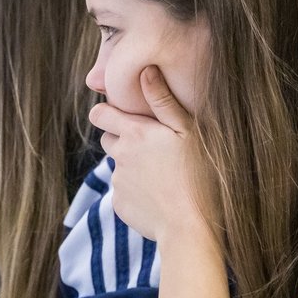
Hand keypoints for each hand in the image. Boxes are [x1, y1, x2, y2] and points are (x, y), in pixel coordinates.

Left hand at [89, 66, 214, 243]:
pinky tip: (160, 196)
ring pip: (119, 167)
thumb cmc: (198, 175)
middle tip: (151, 147)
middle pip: (107, 139)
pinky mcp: (120, 205)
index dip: (106, 112)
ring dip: (133, 167)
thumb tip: (146, 70)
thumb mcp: (188, 132)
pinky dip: (138, 191)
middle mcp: (120, 155)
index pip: (99, 114)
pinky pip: (124, 192)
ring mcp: (118, 182)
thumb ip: (164, 101)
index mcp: (135, 133)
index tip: (119, 115)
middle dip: (122, 139)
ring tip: (163, 175)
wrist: (191, 228)